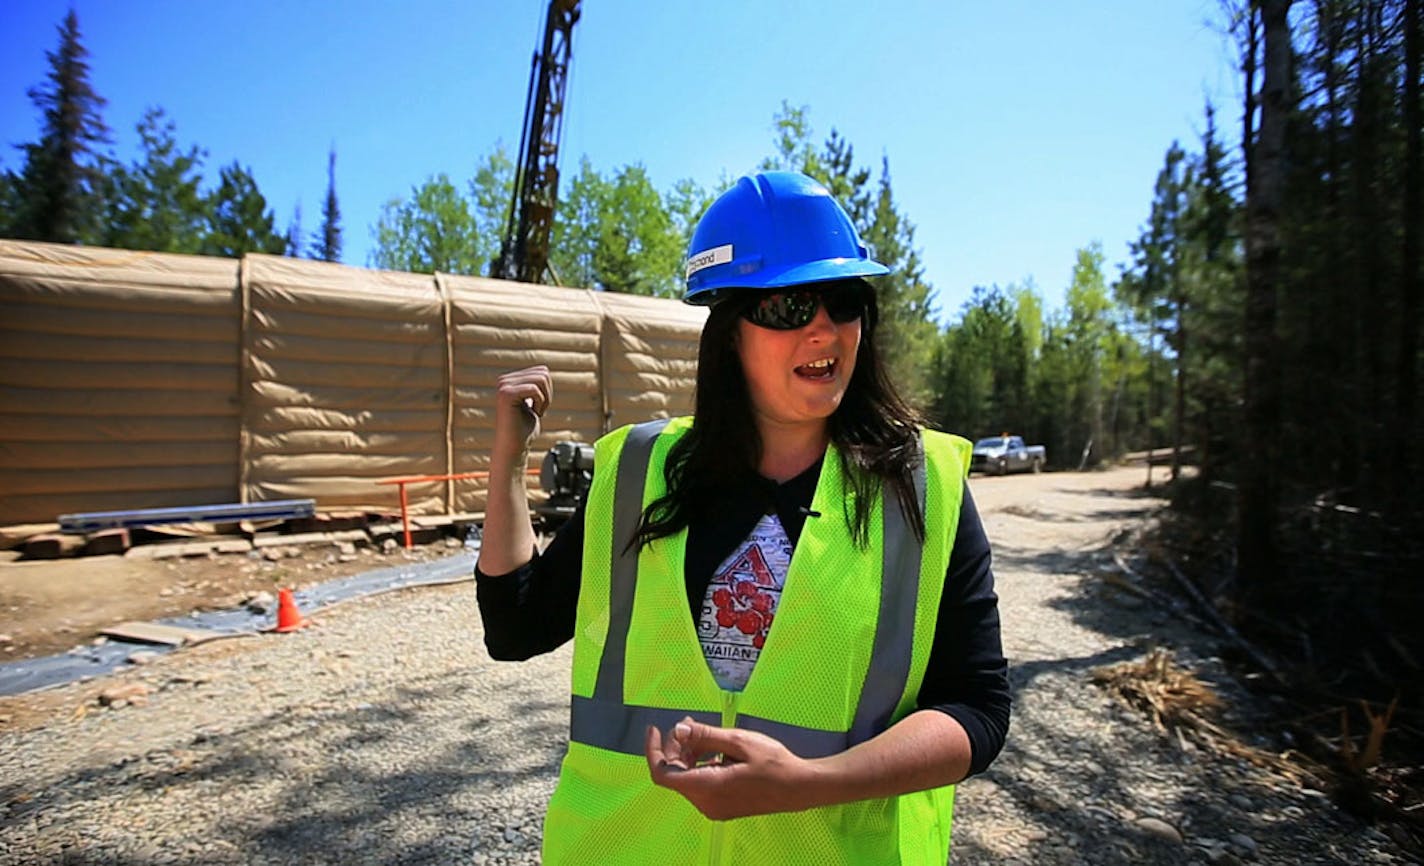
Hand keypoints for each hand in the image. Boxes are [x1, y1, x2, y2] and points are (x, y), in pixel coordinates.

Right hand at [492, 365, 551, 459]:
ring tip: (536, 412)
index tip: (539, 406)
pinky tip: (534, 413)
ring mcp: (503, 386)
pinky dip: (540, 403)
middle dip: (548, 393)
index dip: (548, 390)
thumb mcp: (532, 402)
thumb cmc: (524, 430)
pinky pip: (535, 390)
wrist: (514, 448)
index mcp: (509, 380)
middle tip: (539, 410)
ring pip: (541, 379)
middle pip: (543, 372)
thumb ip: (535, 386)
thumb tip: (544, 371)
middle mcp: (504, 380)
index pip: (541, 370)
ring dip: (545, 399)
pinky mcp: (506, 394)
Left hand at [644, 717, 817, 819]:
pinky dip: (701, 765)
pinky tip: (715, 749)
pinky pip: (701, 784)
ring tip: (703, 732)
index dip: (653, 751)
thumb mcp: (738, 741)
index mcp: (706, 787)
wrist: (799, 787)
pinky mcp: (722, 806)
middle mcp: (705, 803)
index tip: (655, 728)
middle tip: (690, 723)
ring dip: (689, 755)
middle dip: (676, 747)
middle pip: (675, 774)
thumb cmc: (773, 762)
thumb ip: (705, 735)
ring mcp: (714, 807)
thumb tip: (678, 729)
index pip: (663, 774)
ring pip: (688, 779)